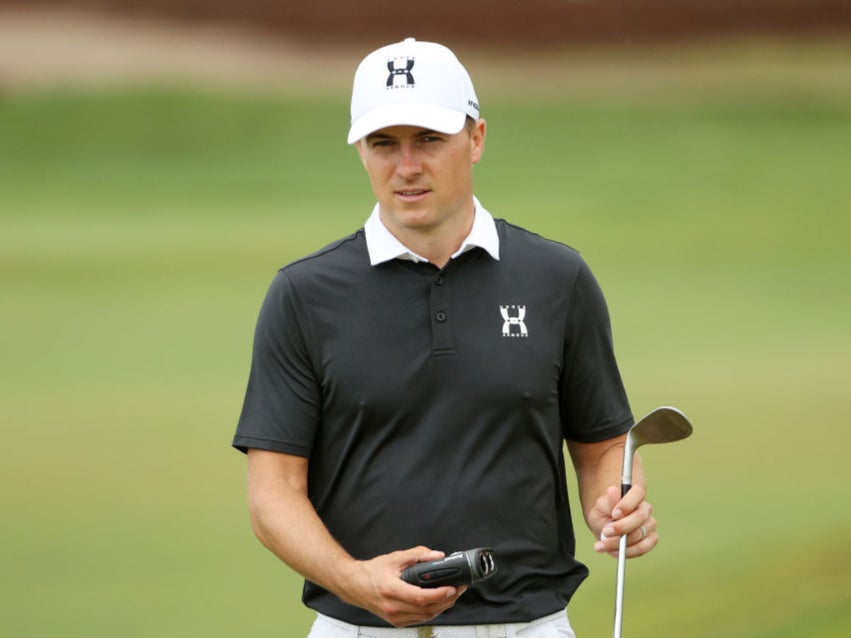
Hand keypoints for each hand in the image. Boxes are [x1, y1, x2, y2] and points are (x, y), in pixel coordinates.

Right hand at [337, 546, 465, 626]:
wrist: (354, 585)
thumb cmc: (371, 572)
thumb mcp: (395, 558)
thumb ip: (417, 555)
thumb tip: (436, 556)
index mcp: (391, 589)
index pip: (420, 597)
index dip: (439, 594)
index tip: (452, 587)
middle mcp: (392, 607)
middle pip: (427, 610)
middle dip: (447, 600)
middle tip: (458, 589)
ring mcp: (394, 617)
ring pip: (425, 617)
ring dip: (442, 607)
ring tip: (452, 594)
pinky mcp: (396, 622)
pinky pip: (419, 620)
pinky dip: (432, 612)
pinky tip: (438, 602)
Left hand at [591, 485, 657, 557]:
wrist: (606, 528)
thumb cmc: (604, 515)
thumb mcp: (601, 507)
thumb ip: (608, 501)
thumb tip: (613, 490)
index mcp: (634, 496)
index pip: (638, 493)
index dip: (627, 504)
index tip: (614, 514)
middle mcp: (645, 509)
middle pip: (640, 517)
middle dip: (622, 527)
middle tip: (605, 532)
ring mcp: (650, 525)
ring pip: (639, 534)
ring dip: (620, 542)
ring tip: (602, 545)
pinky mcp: (651, 540)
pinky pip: (642, 548)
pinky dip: (627, 552)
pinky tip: (613, 551)